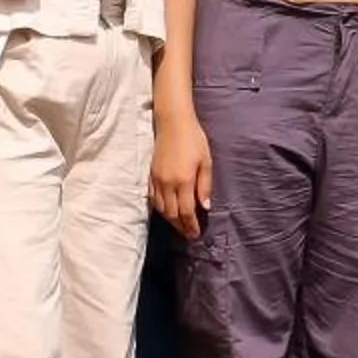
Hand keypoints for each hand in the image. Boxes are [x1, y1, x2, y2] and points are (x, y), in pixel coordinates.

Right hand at [150, 112, 212, 239]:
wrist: (173, 123)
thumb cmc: (194, 140)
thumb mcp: (206, 162)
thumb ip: (205, 186)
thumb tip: (205, 207)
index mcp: (183, 181)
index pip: (186, 212)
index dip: (191, 226)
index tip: (196, 234)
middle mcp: (168, 183)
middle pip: (172, 214)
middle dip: (181, 227)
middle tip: (189, 234)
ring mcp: (157, 180)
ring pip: (161, 208)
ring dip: (170, 220)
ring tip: (180, 225)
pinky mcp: (151, 175)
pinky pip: (153, 198)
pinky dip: (160, 208)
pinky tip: (167, 210)